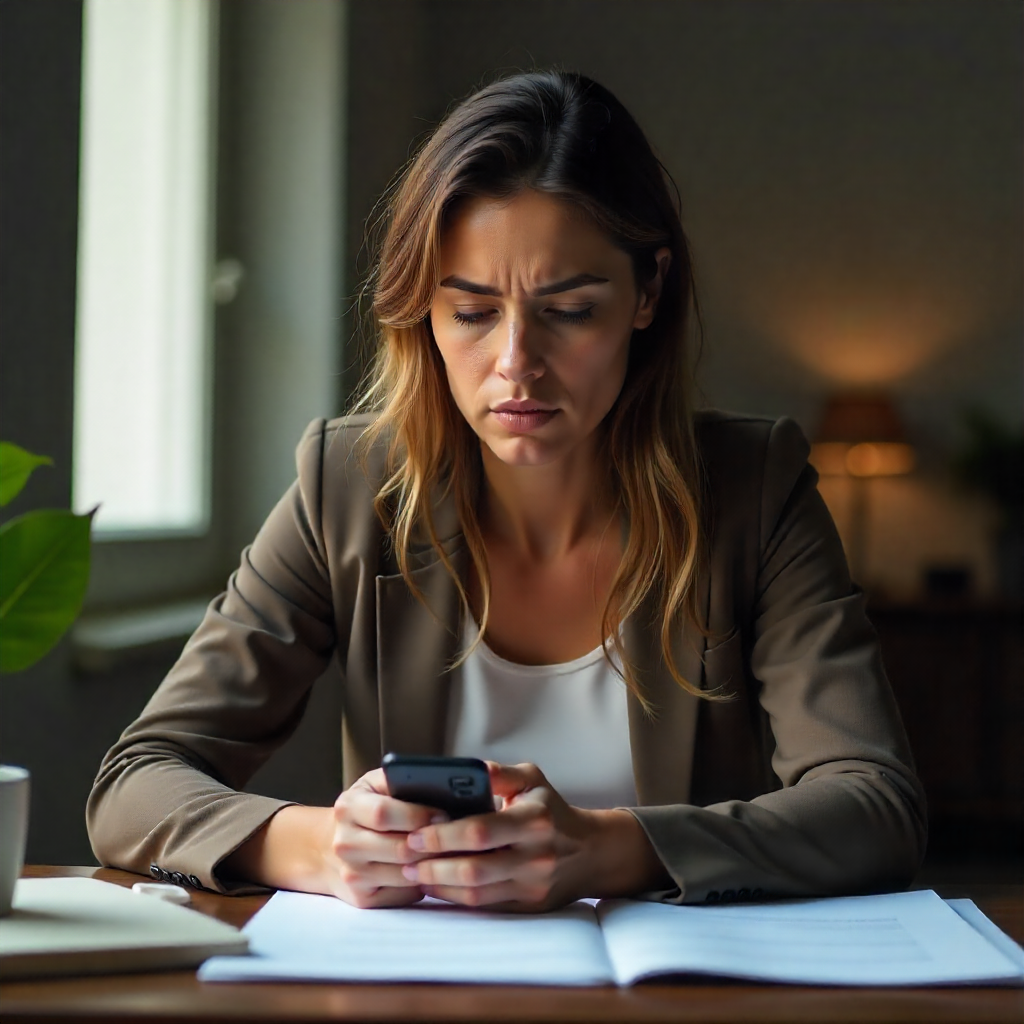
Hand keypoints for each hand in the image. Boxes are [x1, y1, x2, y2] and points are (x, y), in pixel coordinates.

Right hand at [222, 769, 446, 908]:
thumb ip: (401, 781)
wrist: (328, 846)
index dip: (418, 815)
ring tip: (450, 852)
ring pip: (404, 874)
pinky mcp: (362, 899)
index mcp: (348, 807)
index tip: (444, 813)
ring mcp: (351, 874)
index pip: (384, 814)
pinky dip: (421, 883)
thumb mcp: (376, 785)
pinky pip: (403, 894)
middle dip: (432, 843)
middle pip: (399, 848)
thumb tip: (444, 788)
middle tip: (456, 837)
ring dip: (431, 865)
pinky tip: (430, 869)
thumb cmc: (367, 810)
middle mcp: (345, 843)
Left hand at [399, 762, 668, 911]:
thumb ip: (500, 773)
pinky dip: (455, 898)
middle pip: (474, 868)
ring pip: (476, 893)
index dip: (444, 835)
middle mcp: (536, 855)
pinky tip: (436, 886)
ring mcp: (533, 885)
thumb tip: (469, 769)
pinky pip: (484, 906)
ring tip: (413, 872)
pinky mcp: (528, 906)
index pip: (481, 830)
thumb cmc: (551, 808)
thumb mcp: (533, 779)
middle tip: (405, 856)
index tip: (416, 832)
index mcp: (535, 819)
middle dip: (433, 864)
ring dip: (439, 884)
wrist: (590, 851)